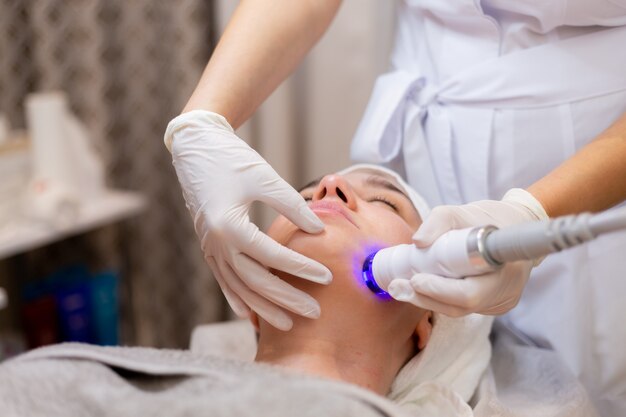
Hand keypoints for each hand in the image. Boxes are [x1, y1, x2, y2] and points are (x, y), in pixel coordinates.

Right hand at [165, 110, 331, 330]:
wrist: (196, 148)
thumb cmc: (232, 160)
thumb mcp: (265, 178)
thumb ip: (292, 206)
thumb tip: (318, 231)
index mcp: (229, 226)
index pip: (272, 256)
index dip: (301, 268)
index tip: (327, 276)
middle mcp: (216, 244)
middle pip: (255, 281)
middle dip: (286, 299)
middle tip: (314, 312)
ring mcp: (209, 248)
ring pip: (238, 287)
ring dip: (263, 307)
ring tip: (287, 323)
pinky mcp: (208, 247)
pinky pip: (223, 280)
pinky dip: (236, 298)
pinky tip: (248, 313)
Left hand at [387, 189, 547, 315]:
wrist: (518, 226)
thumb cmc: (490, 218)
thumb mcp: (463, 210)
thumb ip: (439, 221)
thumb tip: (417, 241)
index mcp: (504, 268)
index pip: (470, 293)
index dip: (440, 290)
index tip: (416, 279)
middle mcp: (505, 291)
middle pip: (459, 306)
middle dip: (424, 297)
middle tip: (396, 286)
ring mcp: (500, 301)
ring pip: (459, 309)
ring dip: (428, 299)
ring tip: (401, 287)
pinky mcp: (493, 304)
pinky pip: (462, 306)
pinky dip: (440, 298)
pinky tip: (421, 288)